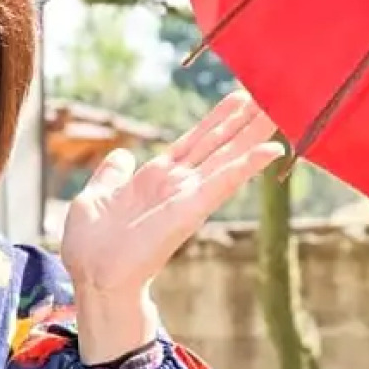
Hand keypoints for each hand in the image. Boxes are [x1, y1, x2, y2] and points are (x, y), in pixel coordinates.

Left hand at [61, 91, 284, 361]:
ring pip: (227, 157)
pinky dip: (247, 165)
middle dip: (244, 120)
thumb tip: (122, 155)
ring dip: (253, 134)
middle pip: (218, 144)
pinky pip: (224, 182)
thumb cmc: (90, 245)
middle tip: (272, 93)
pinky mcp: (191, 209)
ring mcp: (187, 195)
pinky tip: (271, 149)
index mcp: (156, 177)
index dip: (218, 119)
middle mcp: (178, 184)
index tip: (240, 97)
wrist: (92, 276)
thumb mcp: (96, 196)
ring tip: (278, 110)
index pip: (195, 140)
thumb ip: (111, 174)